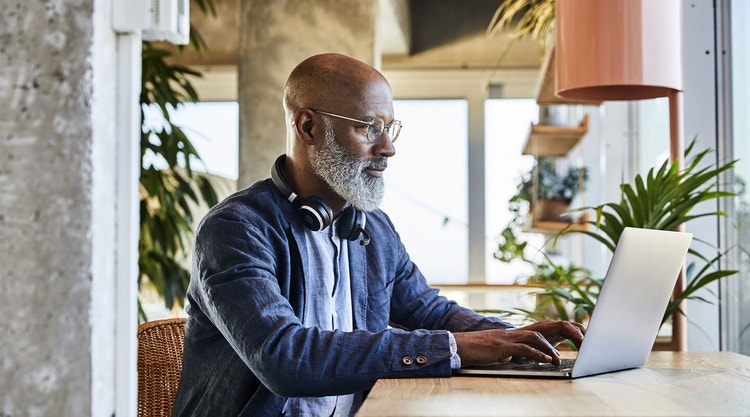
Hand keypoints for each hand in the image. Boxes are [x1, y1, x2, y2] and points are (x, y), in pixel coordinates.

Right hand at [453, 320, 584, 366]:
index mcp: (513, 334)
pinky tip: (545, 359)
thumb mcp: (497, 350)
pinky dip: (536, 354)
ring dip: (548, 348)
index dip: (554, 333)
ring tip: (557, 359)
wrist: (458, 345)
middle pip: (540, 330)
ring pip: (534, 337)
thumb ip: (508, 351)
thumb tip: (515, 356)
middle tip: (570, 346)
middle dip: (558, 336)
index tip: (569, 337)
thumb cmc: (476, 349)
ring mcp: (507, 338)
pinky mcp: (501, 346)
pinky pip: (523, 348)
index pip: (538, 330)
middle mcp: (512, 333)